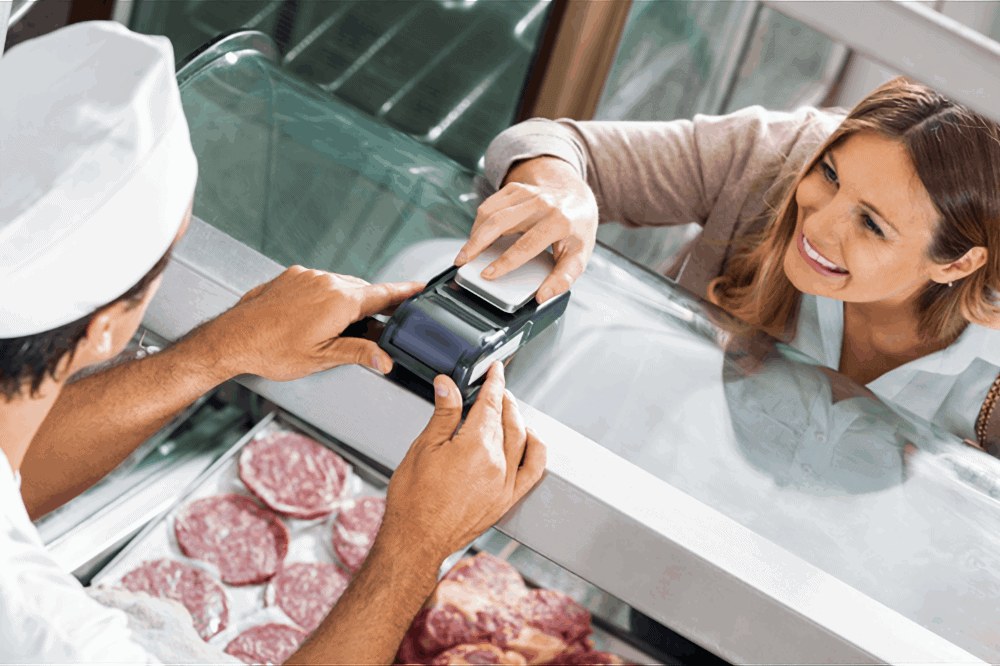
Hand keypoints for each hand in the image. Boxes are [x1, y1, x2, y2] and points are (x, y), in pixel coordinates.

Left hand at [205, 266, 423, 381]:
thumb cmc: (271, 350)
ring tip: (341, 328)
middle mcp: (326, 282)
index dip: (404, 292)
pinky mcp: (292, 276)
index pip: (383, 294)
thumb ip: (358, 353)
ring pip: (341, 286)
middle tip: (380, 325)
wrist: (232, 338)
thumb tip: (384, 359)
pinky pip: (320, 283)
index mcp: (340, 301)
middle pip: (363, 291)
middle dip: (374, 306)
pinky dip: (327, 297)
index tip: (419, 287)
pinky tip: (316, 317)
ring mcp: (308, 276)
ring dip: (348, 302)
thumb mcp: (322, 358)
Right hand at [380, 361, 546, 561]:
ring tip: (508, 409)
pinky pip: (533, 471)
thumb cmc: (414, 502)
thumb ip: (443, 414)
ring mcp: (505, 484)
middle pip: (507, 420)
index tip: (496, 370)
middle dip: (503, 398)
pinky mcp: (507, 501)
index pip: (490, 404)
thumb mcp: (423, 448)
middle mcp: (497, 465)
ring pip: (522, 441)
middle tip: (495, 387)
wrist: (416, 541)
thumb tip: (447, 386)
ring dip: (517, 419)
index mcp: (476, 447)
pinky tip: (529, 441)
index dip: (494, 382)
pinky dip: (535, 450)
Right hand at [454, 156, 597, 303]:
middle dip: (477, 243)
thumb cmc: (577, 229)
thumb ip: (563, 278)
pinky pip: (490, 204)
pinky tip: (477, 236)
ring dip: (474, 233)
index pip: (526, 245)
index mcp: (559, 221)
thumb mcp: (579, 256)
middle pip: (500, 222)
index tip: (488, 274)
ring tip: (466, 252)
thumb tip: (543, 295)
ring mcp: (527, 193)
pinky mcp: (516, 188)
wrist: (578, 197)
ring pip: (490, 211)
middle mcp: (542, 203)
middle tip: (462, 261)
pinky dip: (479, 221)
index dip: (505, 262)